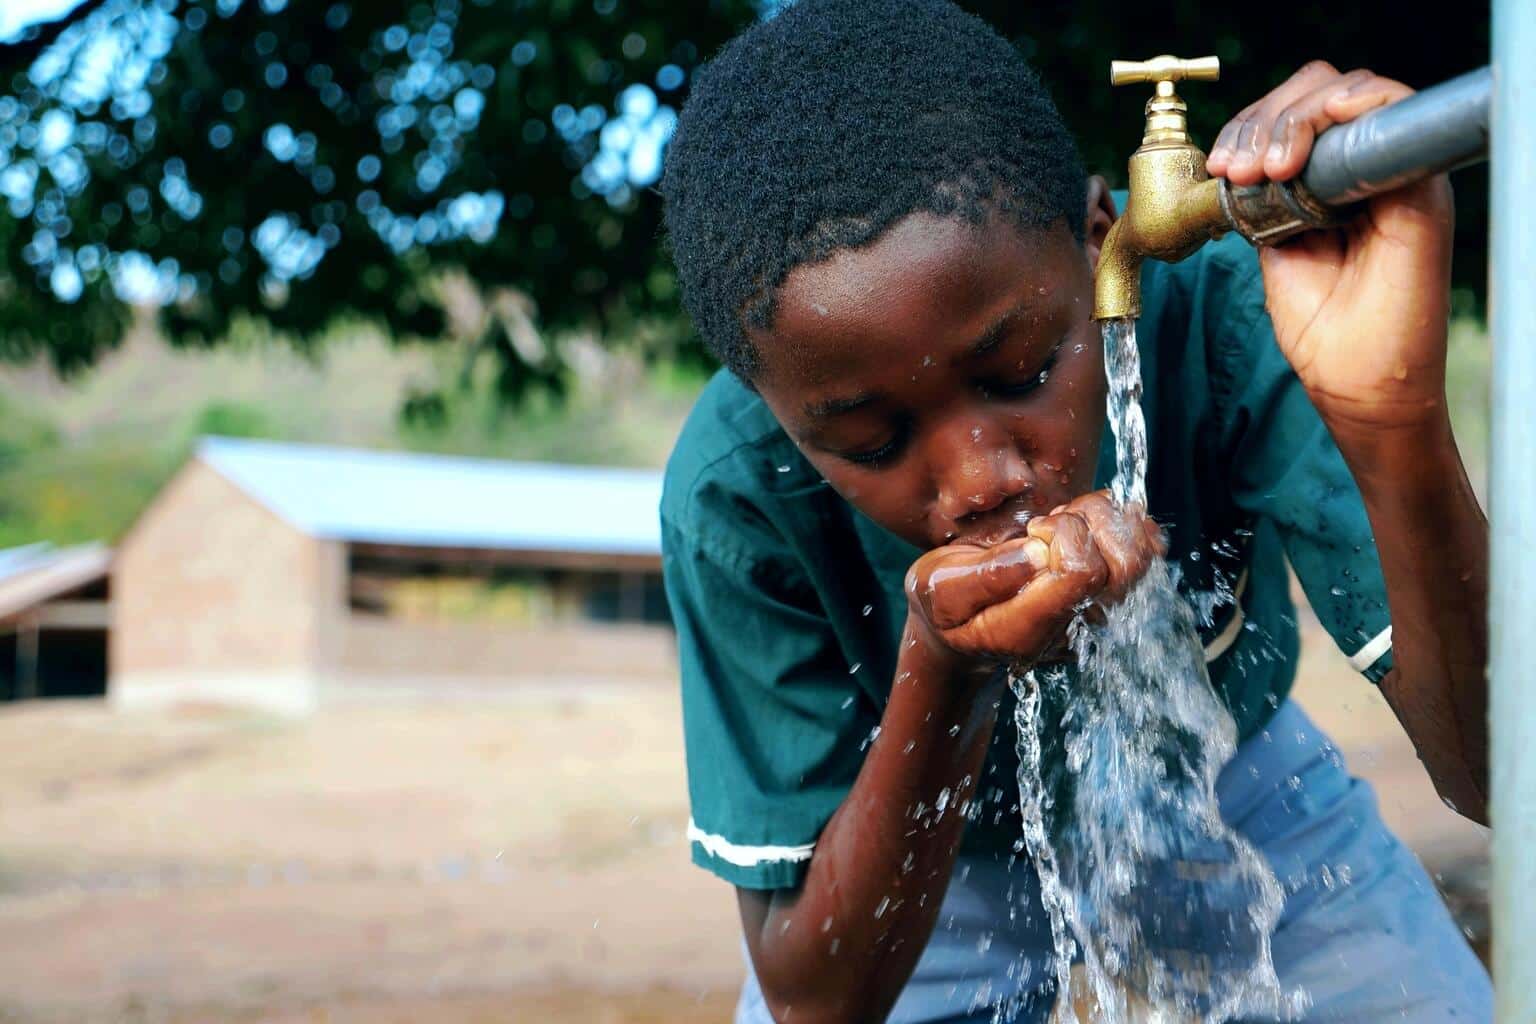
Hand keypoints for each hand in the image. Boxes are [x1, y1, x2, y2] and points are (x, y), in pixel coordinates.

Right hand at [905, 491, 1163, 667]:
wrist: (964, 634)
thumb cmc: (948, 606)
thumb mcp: (939, 588)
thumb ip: (986, 576)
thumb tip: (1039, 552)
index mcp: (1031, 630)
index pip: (1084, 573)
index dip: (1065, 534)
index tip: (1034, 530)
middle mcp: (1076, 629)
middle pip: (1125, 564)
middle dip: (1089, 520)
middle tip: (1050, 523)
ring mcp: (1100, 617)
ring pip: (1143, 556)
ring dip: (1106, 521)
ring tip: (1067, 523)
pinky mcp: (1114, 599)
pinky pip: (1150, 554)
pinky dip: (1127, 524)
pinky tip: (1090, 523)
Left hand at [1206, 62, 1455, 433]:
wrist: (1358, 387)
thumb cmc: (1324, 331)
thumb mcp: (1276, 251)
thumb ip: (1265, 202)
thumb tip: (1237, 163)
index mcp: (1336, 181)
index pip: (1300, 111)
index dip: (1253, 123)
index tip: (1220, 165)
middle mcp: (1371, 170)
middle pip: (1321, 89)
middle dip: (1264, 118)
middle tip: (1236, 168)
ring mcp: (1398, 176)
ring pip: (1351, 92)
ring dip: (1292, 118)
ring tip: (1260, 170)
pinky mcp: (1419, 191)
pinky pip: (1391, 117)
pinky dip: (1345, 110)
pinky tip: (1300, 149)